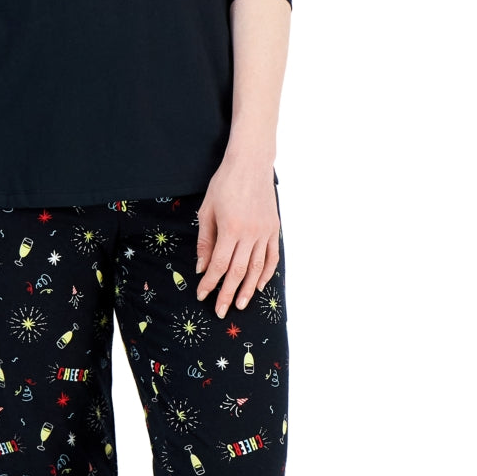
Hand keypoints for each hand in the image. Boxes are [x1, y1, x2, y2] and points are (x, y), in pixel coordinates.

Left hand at [193, 162, 280, 317]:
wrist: (251, 164)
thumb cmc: (224, 184)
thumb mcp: (207, 210)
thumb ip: (205, 241)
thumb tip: (202, 267)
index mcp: (230, 229)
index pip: (218, 265)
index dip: (210, 283)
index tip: (202, 295)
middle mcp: (250, 234)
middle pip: (237, 272)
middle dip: (227, 294)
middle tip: (221, 311)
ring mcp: (265, 232)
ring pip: (257, 268)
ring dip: (247, 289)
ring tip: (240, 305)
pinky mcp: (275, 229)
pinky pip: (272, 256)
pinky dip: (267, 273)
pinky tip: (259, 286)